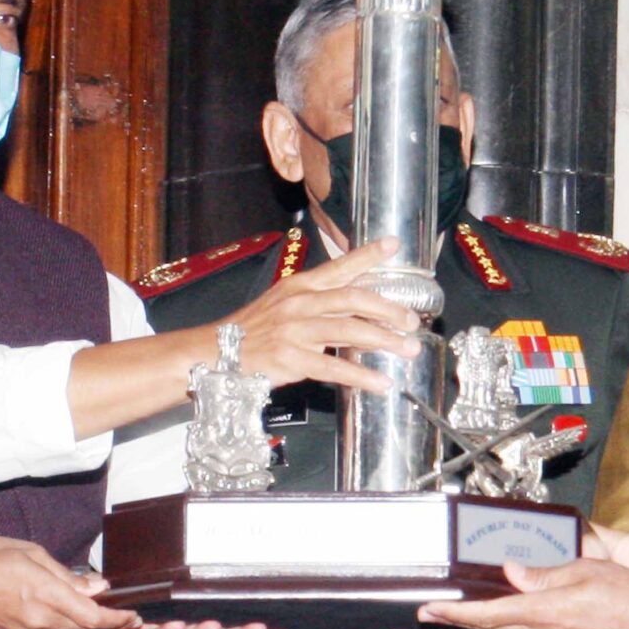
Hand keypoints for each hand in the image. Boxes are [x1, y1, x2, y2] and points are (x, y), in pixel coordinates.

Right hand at [0, 535, 138, 628]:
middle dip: (110, 626)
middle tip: (127, 618)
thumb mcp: (30, 553)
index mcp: (45, 595)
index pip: (93, 616)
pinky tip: (76, 620)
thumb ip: (66, 575)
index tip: (133, 615)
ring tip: (108, 619)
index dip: (117, 619)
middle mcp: (39, 620)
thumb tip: (96, 586)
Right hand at [224, 235, 422, 392]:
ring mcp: (295, 330)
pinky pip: (334, 367)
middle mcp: (300, 303)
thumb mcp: (285, 304)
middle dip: (387, 308)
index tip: (394, 244)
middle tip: (412, 320)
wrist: (217, 352)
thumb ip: (320, 302)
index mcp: (300, 286)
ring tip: (409, 349)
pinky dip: (361, 376)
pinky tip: (380, 383)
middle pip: (353, 299)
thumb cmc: (255, 330)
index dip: (368, 255)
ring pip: (349, 330)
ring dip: (384, 340)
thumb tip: (360, 306)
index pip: (339, 267)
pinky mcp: (291, 358)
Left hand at [419, 558, 628, 628]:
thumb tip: (510, 572)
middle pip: (492, 628)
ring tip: (462, 614)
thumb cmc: (624, 594)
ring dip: (484, 625)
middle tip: (432, 614)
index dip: (454, 613)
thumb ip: (542, 575)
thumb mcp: (581, 571)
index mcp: (541, 613)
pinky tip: (509, 623)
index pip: (487, 614)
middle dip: (459, 621)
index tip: (428, 610)